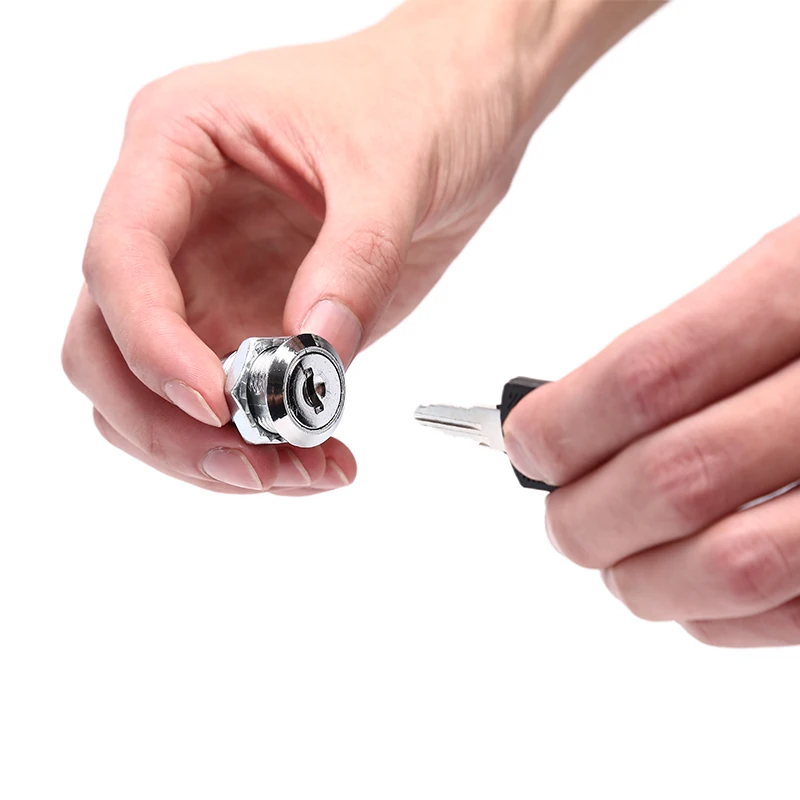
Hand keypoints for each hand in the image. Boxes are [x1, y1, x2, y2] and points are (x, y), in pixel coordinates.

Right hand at [62, 1, 546, 493]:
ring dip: (212, 451)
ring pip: (154, 391)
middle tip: (251, 465)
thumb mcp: (392, 167)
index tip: (216, 401)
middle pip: (106, 344)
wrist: (458, 109)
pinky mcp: (254, 323)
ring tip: (304, 471)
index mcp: (179, 144)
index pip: (120, 259)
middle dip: (167, 422)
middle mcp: (177, 222)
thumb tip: (315, 351)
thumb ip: (351, 260)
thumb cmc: (414, 96)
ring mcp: (210, 281)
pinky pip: (229, 404)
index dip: (151, 343)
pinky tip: (316, 458)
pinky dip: (259, 447)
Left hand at [504, 216, 799, 646]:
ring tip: (615, 562)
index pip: (650, 376)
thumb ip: (681, 350)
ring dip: (644, 580)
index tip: (527, 445)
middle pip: (678, 480)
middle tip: (559, 516)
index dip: (566, 425)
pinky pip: (793, 614)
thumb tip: (562, 422)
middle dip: (585, 515)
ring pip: (733, 568)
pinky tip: (693, 593)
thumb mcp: (785, 275)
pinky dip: (719, 620)